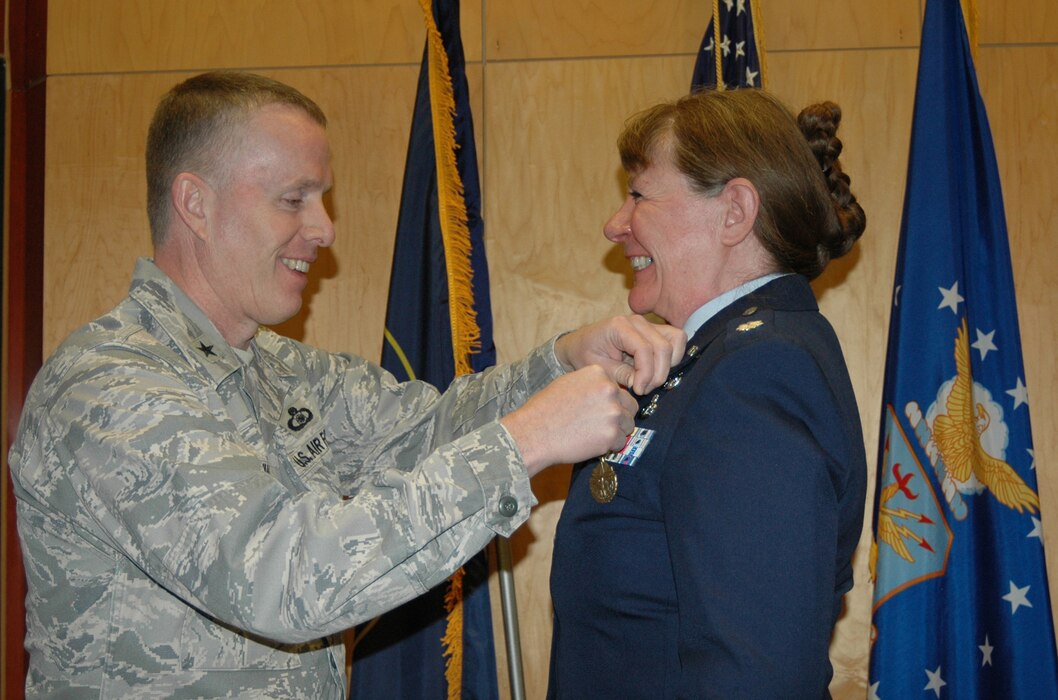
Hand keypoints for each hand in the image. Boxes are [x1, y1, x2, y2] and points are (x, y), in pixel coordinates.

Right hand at [500, 365, 637, 475]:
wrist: (534, 433)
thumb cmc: (545, 409)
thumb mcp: (568, 383)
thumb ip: (591, 385)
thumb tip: (608, 392)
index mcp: (599, 374)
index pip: (618, 388)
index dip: (610, 401)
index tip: (597, 410)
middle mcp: (609, 390)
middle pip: (630, 405)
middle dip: (619, 416)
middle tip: (601, 425)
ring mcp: (612, 413)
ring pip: (628, 424)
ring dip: (615, 431)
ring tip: (593, 434)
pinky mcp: (611, 435)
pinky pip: (621, 442)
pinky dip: (609, 446)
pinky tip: (590, 443)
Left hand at [555, 315, 685, 394]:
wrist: (581, 345)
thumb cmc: (586, 355)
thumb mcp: (599, 368)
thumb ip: (621, 375)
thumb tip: (643, 384)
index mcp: (619, 326)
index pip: (644, 349)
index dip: (646, 373)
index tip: (639, 390)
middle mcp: (637, 321)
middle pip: (663, 346)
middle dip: (658, 373)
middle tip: (644, 389)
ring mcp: (648, 324)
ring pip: (676, 340)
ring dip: (668, 365)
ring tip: (651, 381)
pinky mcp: (656, 331)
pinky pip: (676, 340)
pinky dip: (672, 358)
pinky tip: (655, 371)